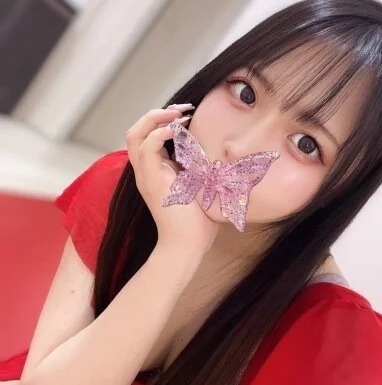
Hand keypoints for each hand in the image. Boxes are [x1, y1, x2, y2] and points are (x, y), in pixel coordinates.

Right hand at [126, 105, 218, 253]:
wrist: (188, 244)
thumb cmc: (197, 220)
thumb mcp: (198, 185)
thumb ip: (197, 168)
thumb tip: (214, 151)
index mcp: (155, 171)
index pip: (147, 137)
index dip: (162, 120)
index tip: (186, 114)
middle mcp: (146, 171)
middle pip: (135, 132)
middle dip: (155, 114)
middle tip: (180, 110)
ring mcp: (146, 176)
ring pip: (134, 136)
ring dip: (154, 119)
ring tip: (176, 115)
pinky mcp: (152, 181)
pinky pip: (146, 149)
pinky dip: (159, 134)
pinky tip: (177, 130)